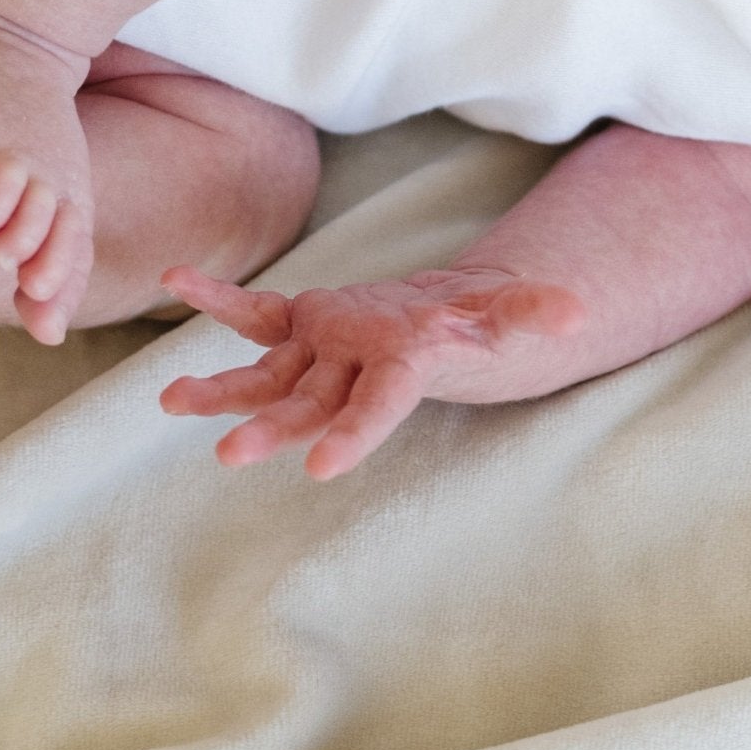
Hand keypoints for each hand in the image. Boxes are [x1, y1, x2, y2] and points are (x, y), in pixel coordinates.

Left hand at [157, 263, 584, 478]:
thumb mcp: (503, 317)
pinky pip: (252, 315)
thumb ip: (533, 313)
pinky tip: (178, 280)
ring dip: (219, 390)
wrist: (433, 331)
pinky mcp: (297, 327)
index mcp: (399, 374)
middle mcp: (349, 375)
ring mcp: (317, 355)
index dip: (355, 434)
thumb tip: (579, 313)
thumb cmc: (472, 329)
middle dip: (271, 429)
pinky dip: (216, 301)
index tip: (321, 469)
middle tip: (230, 456)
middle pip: (307, 406)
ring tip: (172, 401)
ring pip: (264, 377)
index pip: (378, 406)